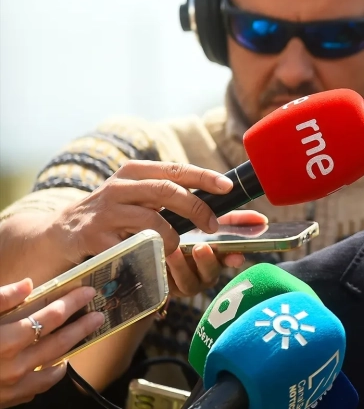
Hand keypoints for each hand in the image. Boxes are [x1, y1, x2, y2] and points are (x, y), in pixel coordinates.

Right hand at [0, 279, 104, 407]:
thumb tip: (28, 284)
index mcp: (4, 340)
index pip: (48, 316)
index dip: (71, 302)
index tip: (88, 291)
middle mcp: (13, 365)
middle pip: (59, 341)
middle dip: (82, 325)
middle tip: (99, 313)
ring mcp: (12, 386)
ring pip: (53, 364)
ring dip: (73, 348)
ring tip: (86, 334)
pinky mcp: (7, 399)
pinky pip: (38, 386)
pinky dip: (52, 373)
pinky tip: (57, 363)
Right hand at [49, 160, 237, 262]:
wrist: (60, 233)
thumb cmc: (114, 216)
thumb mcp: (140, 199)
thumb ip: (179, 203)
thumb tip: (238, 215)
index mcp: (135, 173)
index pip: (176, 170)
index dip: (204, 177)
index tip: (227, 187)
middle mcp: (119, 187)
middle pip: (166, 191)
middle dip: (196, 208)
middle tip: (212, 226)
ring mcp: (104, 212)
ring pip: (151, 221)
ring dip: (172, 237)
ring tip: (175, 247)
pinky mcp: (92, 237)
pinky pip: (130, 248)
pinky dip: (147, 255)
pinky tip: (150, 259)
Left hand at [165, 210, 267, 297]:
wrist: (155, 238)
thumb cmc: (187, 229)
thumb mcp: (210, 221)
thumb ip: (236, 221)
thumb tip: (262, 220)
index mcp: (218, 258)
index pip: (230, 261)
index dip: (233, 260)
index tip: (236, 256)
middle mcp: (204, 273)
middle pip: (210, 274)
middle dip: (207, 262)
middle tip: (201, 247)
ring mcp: (186, 283)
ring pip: (188, 282)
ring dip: (182, 266)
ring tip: (174, 251)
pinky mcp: (167, 288)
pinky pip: (168, 284)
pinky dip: (165, 271)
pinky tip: (160, 257)